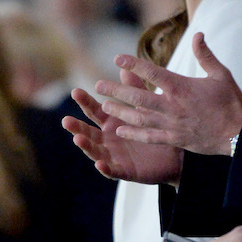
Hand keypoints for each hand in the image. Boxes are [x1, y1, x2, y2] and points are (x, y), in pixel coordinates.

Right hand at [64, 83, 182, 184]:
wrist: (175, 155)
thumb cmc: (157, 130)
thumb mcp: (145, 108)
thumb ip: (135, 91)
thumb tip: (125, 70)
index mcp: (111, 123)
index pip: (94, 111)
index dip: (85, 102)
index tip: (76, 91)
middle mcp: (108, 140)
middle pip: (88, 132)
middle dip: (76, 127)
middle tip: (66, 120)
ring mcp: (114, 156)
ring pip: (95, 152)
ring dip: (86, 146)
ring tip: (78, 138)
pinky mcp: (125, 171)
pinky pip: (113, 170)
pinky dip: (105, 168)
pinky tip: (100, 164)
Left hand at [92, 34, 241, 154]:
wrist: (239, 134)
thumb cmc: (231, 102)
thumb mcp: (221, 74)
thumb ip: (205, 55)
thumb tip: (197, 34)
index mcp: (182, 87)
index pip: (152, 72)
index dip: (133, 65)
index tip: (118, 59)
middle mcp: (173, 106)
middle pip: (138, 97)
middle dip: (116, 91)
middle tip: (98, 85)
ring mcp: (171, 124)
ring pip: (139, 117)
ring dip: (120, 112)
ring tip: (104, 106)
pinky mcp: (174, 139)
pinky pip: (149, 137)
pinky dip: (133, 133)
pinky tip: (120, 130)